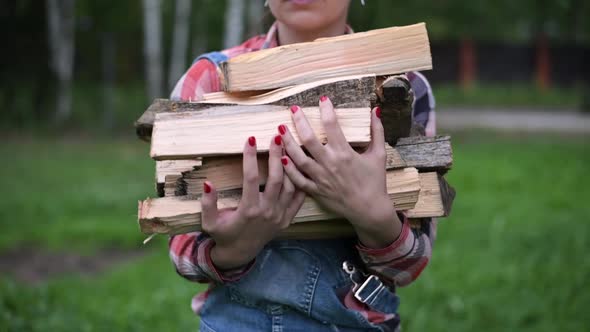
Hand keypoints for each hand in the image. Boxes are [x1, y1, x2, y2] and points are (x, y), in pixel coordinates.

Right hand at [202, 135, 305, 269]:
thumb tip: (208, 182)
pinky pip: (298, 199)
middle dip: (276, 155)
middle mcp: (267, 212)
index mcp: (248, 210)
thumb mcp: (209, 222)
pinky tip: (299, 166)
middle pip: (275, 178)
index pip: (250, 178)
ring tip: (289, 146)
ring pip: (290, 186)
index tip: (250, 139)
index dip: (250, 157)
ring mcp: (280, 216)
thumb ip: (208, 203)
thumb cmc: (223, 234)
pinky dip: (301, 182)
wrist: (240, 253)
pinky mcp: (287, 219)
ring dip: (290, 165)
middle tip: (276, 136)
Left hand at [278, 97, 400, 247]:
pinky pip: (297, 179)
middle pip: (309, 139)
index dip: (326, 110)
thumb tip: (375, 110)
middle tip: (293, 110)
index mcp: (345, 153)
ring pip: (298, 158)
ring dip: (287, 143)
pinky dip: (288, 169)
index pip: (332, 125)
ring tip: (280, 130)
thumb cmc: (375, 181)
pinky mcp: (315, 191)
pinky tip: (280, 157)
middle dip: (299, 122)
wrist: (369, 209)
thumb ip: (377, 131)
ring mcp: (320, 178)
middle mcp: (330, 164)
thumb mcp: (379, 154)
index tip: (323, 99)